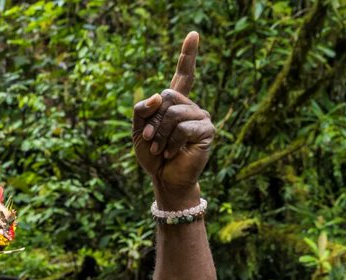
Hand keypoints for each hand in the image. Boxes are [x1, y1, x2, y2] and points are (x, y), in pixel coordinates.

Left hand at [132, 31, 214, 205]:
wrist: (164, 178)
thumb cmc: (152, 155)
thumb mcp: (139, 131)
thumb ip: (142, 110)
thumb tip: (157, 97)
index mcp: (175, 103)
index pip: (184, 74)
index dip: (188, 55)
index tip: (194, 34)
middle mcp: (191, 106)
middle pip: (167, 96)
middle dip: (153, 120)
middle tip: (151, 140)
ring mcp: (201, 117)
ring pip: (174, 113)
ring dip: (160, 134)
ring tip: (160, 150)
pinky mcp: (207, 131)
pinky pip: (183, 128)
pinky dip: (171, 143)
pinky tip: (171, 153)